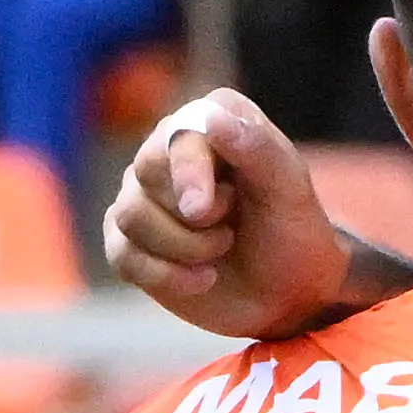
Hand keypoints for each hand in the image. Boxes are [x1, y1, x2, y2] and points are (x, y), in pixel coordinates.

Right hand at [104, 87, 355, 335]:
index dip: (188, 172)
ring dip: (185, 247)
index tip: (201, 210)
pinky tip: (202, 279)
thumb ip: (256, 147)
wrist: (286, 293)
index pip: (178, 135)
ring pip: (130, 215)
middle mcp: (167, 149)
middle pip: (145, 172)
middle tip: (231, 230)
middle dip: (194, 217)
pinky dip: (166, 276)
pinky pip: (121, 253)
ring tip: (222, 250)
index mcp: (209, 121)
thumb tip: (211, 119)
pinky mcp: (130, 240)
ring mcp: (143, 195)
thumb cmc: (291, 232)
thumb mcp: (289, 189)